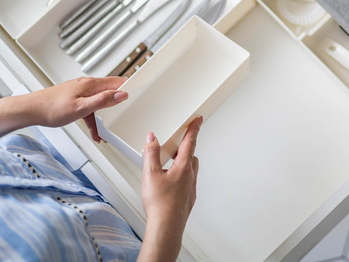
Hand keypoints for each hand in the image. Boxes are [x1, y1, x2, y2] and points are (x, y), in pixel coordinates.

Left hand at [24, 77, 127, 141]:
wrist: (30, 110)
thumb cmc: (51, 108)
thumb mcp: (81, 108)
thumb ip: (103, 101)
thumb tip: (121, 94)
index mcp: (91, 85)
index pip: (117, 82)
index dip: (130, 86)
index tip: (141, 91)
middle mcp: (87, 85)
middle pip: (110, 91)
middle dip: (120, 102)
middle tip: (130, 110)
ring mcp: (81, 91)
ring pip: (100, 102)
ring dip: (105, 116)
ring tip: (107, 130)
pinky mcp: (75, 98)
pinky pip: (90, 108)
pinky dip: (94, 120)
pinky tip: (93, 132)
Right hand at [138, 116, 201, 260]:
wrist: (166, 227)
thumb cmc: (160, 204)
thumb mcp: (150, 174)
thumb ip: (151, 154)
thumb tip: (152, 138)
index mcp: (183, 167)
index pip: (190, 142)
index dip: (194, 129)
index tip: (198, 120)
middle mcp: (191, 176)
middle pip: (191, 155)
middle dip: (187, 146)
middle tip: (181, 140)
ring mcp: (191, 187)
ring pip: (191, 169)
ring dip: (184, 162)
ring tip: (172, 161)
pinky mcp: (189, 198)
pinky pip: (188, 182)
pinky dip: (182, 176)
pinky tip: (171, 182)